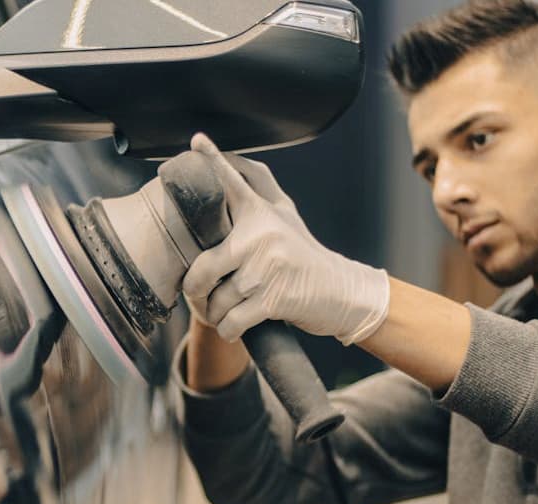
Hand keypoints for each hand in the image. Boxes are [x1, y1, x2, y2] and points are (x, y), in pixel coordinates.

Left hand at [181, 134, 389, 345]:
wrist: (341, 291)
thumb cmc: (302, 254)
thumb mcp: (283, 217)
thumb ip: (255, 193)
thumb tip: (222, 161)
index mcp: (261, 213)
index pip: (232, 181)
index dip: (213, 160)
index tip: (197, 141)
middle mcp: (262, 234)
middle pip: (202, 268)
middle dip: (195, 291)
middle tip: (200, 294)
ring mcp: (268, 267)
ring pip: (215, 300)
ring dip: (214, 314)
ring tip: (222, 311)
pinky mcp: (274, 298)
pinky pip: (231, 321)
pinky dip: (227, 329)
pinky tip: (233, 325)